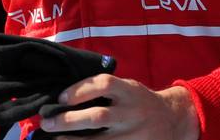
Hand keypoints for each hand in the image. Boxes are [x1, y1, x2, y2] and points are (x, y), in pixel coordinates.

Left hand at [38, 76, 197, 139]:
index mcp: (128, 91)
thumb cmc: (140, 100)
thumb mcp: (128, 87)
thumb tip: (66, 96)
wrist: (173, 119)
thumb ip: (105, 89)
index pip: (103, 84)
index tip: (60, 97)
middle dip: (69, 120)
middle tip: (47, 123)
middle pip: (98, 117)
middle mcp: (131, 112)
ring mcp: (133, 134)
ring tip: (55, 139)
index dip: (80, 90)